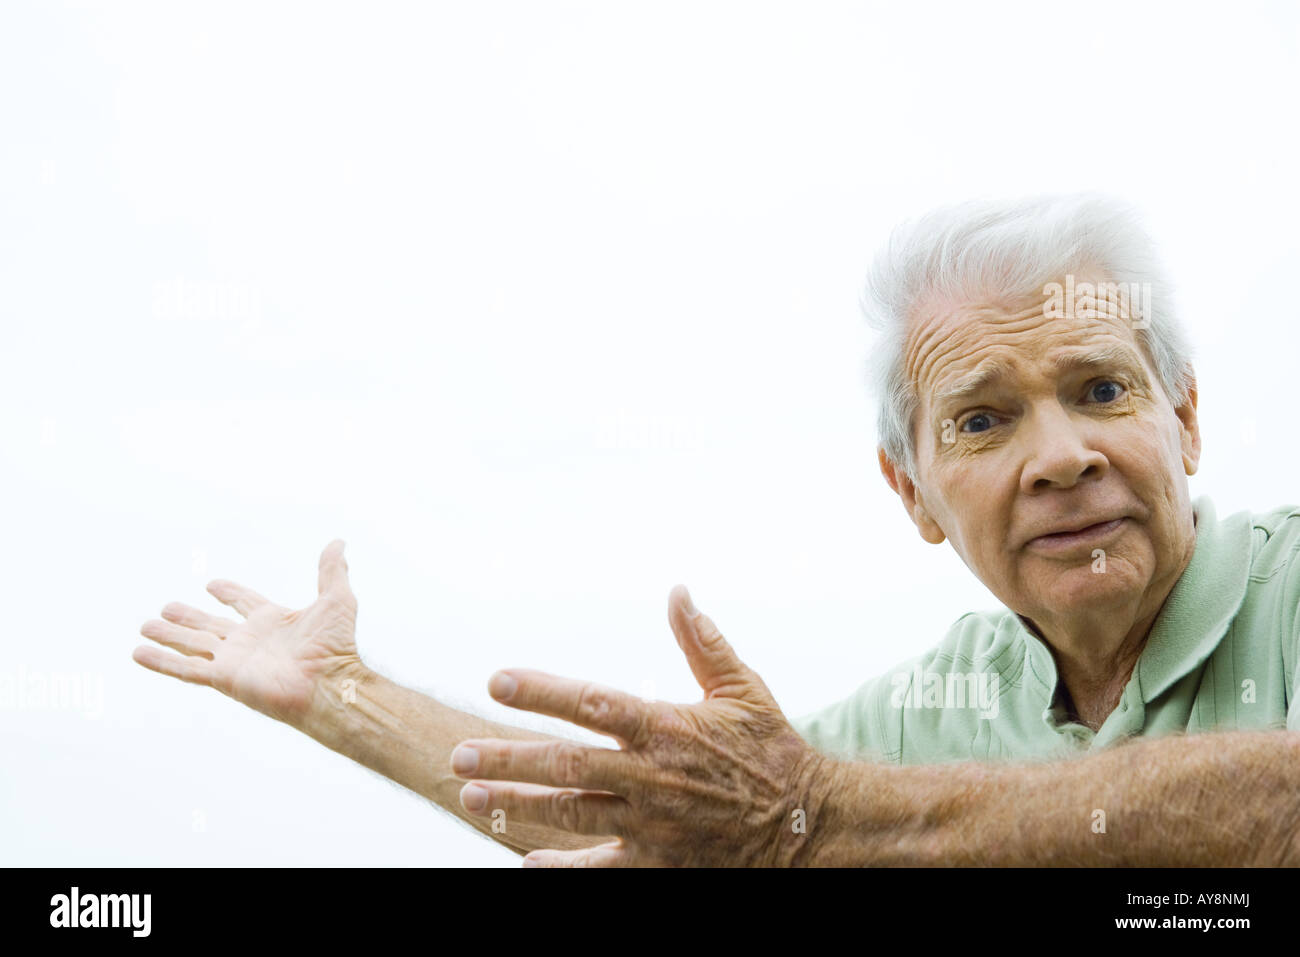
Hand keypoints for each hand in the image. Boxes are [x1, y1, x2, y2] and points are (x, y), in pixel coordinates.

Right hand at [133, 540, 364, 728]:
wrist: (328, 682)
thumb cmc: (336, 646)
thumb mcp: (337, 599)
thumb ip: (332, 571)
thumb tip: (338, 542)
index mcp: (274, 621)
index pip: (245, 602)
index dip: (230, 593)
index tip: (212, 584)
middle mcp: (250, 641)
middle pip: (211, 625)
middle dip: (188, 617)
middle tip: (166, 608)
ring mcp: (235, 660)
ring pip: (192, 644)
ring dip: (168, 636)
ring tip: (145, 626)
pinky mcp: (223, 677)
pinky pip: (185, 669)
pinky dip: (161, 661)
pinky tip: (138, 653)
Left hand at [450, 585, 828, 865]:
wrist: (809, 824)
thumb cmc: (772, 749)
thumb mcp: (742, 687)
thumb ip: (702, 641)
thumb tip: (678, 591)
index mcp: (666, 726)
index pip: (591, 703)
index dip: (541, 691)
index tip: (496, 680)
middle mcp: (650, 775)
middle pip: (564, 764)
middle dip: (507, 757)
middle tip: (459, 755)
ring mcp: (651, 823)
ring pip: (570, 813)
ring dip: (518, 803)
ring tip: (472, 797)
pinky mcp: (659, 862)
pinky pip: (600, 869)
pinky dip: (561, 867)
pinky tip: (526, 860)